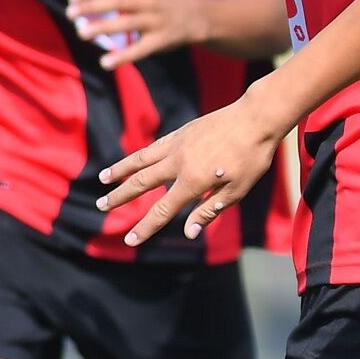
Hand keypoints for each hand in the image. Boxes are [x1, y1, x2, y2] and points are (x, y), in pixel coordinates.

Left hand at [67, 0, 202, 69]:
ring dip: (102, 27)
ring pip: (126, 23)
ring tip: (82, 33)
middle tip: (70, 14)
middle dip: (91, 7)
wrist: (194, 16)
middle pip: (116, 1)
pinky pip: (140, 49)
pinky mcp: (161, 39)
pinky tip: (105, 63)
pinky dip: (122, 57)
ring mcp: (155, 19)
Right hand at [95, 95, 281, 244]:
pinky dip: (139, 155)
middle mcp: (179, 163)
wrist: (257, 118)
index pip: (162, 210)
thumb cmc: (252, 158)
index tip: (130, 240)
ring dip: (120, 171)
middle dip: (120, 197)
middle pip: (142, 183)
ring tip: (103, 180)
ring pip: (141, 160)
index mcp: (193, 181)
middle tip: (102, 206)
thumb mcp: (237, 190)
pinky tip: (132, 160)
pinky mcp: (182, 131)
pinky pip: (154, 146)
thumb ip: (209, 210)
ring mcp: (178, 144)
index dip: (145, 227)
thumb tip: (188, 232)